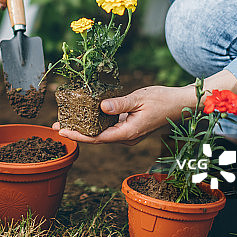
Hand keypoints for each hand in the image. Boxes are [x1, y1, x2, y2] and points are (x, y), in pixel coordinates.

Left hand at [52, 71, 236, 143]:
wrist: (180, 104)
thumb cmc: (162, 100)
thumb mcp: (139, 98)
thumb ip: (119, 104)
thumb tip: (101, 106)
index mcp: (127, 133)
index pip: (97, 138)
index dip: (78, 135)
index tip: (62, 131)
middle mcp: (126, 137)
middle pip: (96, 138)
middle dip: (76, 132)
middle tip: (56, 125)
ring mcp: (127, 134)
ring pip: (101, 133)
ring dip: (84, 128)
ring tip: (66, 120)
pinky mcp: (129, 128)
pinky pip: (108, 128)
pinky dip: (95, 122)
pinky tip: (85, 115)